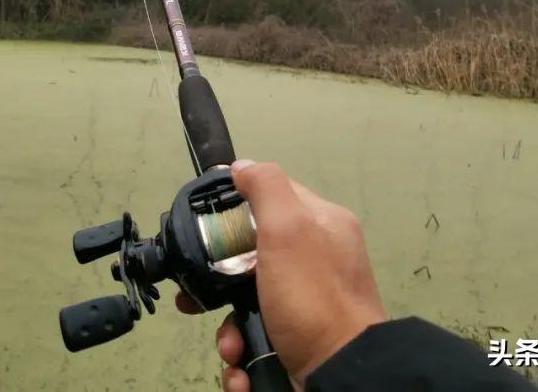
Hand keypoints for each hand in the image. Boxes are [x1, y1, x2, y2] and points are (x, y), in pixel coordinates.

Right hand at [176, 160, 385, 390]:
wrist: (341, 374)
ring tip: (232, 346)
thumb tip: (241, 166)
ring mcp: (306, 302)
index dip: (236, 210)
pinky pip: (256, 336)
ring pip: (247, 302)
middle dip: (220, 284)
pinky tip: (241, 362)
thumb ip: (266, 188)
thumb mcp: (288, 229)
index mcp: (322, 224)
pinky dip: (242, 352)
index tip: (208, 232)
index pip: (270, 197)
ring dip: (228, 329)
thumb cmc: (313, 297)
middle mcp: (316, 260)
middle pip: (250, 256)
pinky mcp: (297, 338)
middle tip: (197, 300)